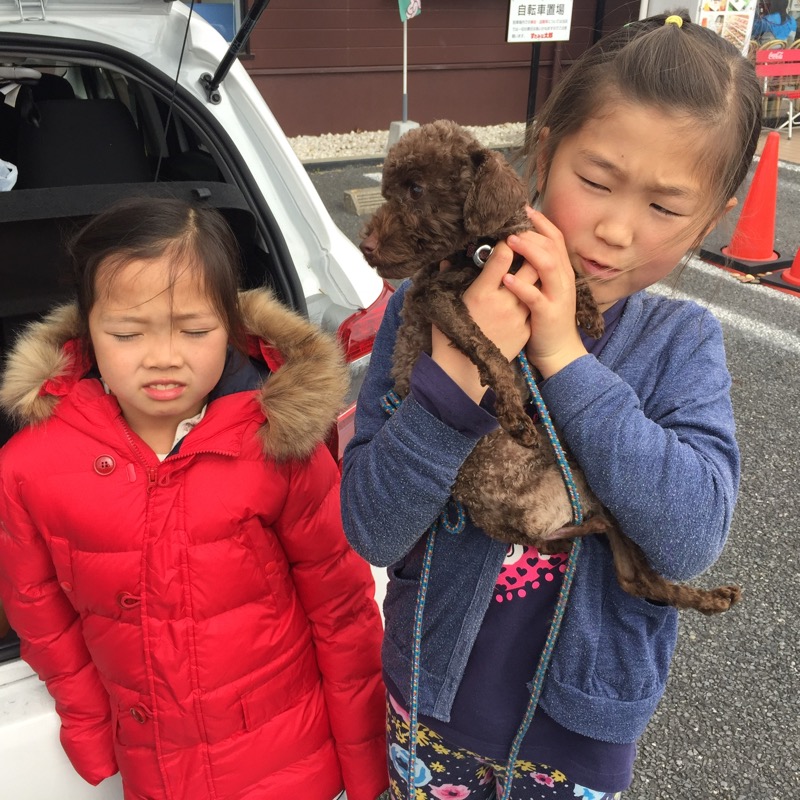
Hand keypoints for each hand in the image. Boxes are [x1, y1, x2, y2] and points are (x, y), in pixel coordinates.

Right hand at [431, 245, 538, 402]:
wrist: (462, 372)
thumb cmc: (449, 336)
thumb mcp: (444, 304)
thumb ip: (448, 278)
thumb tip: (447, 258)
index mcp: (481, 293)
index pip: (504, 255)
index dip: (508, 240)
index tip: (506, 235)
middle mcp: (504, 302)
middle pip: (530, 264)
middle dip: (530, 249)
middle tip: (525, 242)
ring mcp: (518, 316)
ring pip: (538, 282)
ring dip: (536, 270)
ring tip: (530, 262)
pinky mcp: (526, 329)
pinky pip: (534, 304)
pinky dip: (533, 293)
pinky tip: (527, 289)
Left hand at [502, 208, 587, 378]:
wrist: (558, 352)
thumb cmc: (545, 318)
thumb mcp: (544, 289)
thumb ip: (536, 269)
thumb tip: (518, 246)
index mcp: (561, 272)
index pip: (555, 238)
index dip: (540, 222)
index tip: (523, 208)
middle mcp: (563, 281)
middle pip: (552, 247)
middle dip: (532, 232)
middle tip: (511, 222)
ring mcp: (557, 297)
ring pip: (548, 266)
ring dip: (529, 251)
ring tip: (509, 241)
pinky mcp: (548, 315)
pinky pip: (535, 297)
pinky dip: (521, 286)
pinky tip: (506, 278)